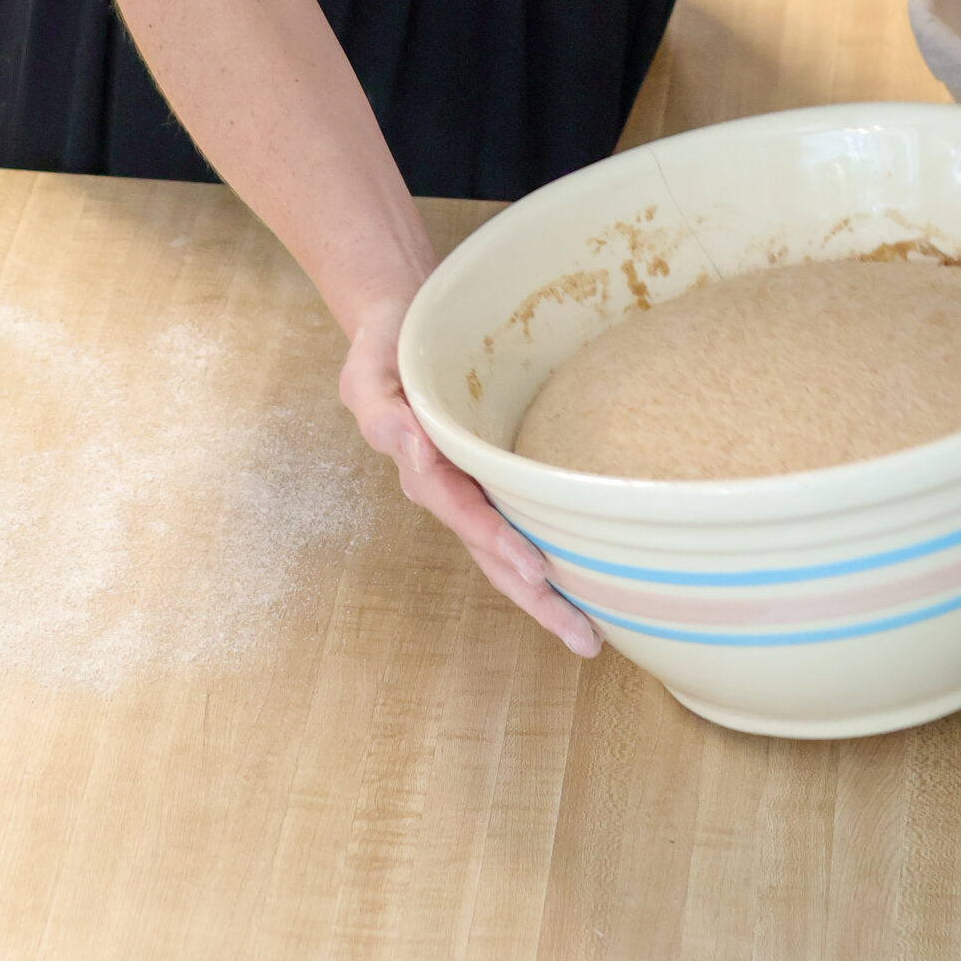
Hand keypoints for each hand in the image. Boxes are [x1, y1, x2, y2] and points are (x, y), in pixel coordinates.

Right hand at [339, 291, 598, 657]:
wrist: (400, 322)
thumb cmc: (386, 347)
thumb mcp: (368, 375)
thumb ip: (383, 415)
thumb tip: (415, 449)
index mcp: (424, 472)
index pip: (464, 515)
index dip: (498, 542)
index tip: (536, 571)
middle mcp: (452, 491)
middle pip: (494, 554)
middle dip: (536, 599)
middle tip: (585, 638)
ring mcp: (474, 488)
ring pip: (511, 549)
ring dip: (547, 594)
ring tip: (592, 632)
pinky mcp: (495, 474)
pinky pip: (525, 517)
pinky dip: (554, 549)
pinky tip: (589, 576)